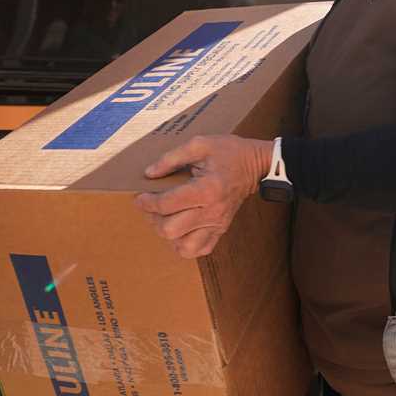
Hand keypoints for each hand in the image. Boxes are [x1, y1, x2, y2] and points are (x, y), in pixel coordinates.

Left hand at [134, 135, 274, 258]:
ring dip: (168, 235)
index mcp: (206, 189)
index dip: (146, 202)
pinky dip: (185, 244)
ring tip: (166, 218)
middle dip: (154, 218)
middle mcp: (212, 212)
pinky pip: (199, 250)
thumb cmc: (228, 152)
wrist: (255, 165)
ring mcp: (217, 224)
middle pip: (170, 230)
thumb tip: (149, 174)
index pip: (166, 205)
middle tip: (152, 206)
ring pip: (183, 247)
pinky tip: (181, 229)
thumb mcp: (200, 145)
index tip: (140, 196)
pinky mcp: (221, 230)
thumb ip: (171, 158)